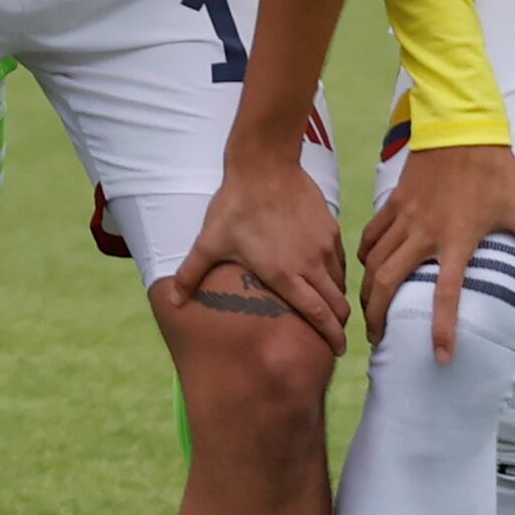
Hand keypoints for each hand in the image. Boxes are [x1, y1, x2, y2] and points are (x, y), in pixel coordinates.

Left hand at [162, 125, 347, 350]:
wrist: (265, 164)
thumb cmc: (236, 205)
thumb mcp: (210, 241)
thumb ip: (192, 274)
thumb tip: (172, 301)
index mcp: (285, 274)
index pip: (318, 314)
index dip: (331, 336)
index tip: (338, 350)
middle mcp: (311, 264)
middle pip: (337, 305)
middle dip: (339, 325)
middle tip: (335, 336)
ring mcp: (324, 246)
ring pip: (341, 283)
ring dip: (337, 299)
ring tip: (329, 308)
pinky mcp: (331, 229)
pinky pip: (341, 261)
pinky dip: (337, 274)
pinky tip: (324, 275)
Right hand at [356, 141, 514, 362]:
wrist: (462, 128)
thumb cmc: (497, 173)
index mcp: (457, 240)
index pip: (445, 295)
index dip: (441, 329)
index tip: (440, 356)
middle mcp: (424, 233)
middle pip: (388, 283)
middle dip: (378, 316)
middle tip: (380, 339)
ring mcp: (404, 217)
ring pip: (373, 263)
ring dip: (367, 292)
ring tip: (369, 312)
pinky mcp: (393, 203)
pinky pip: (369, 237)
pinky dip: (364, 258)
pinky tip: (367, 269)